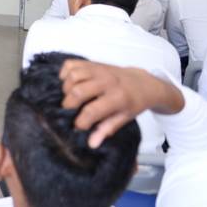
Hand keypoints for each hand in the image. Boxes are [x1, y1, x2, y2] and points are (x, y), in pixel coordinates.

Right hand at [60, 60, 183, 148]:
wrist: (142, 83)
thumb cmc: (132, 103)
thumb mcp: (124, 118)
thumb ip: (106, 129)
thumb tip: (91, 144)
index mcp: (118, 98)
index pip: (91, 111)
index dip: (81, 122)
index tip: (79, 126)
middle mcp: (107, 81)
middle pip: (78, 91)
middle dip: (68, 104)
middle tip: (70, 110)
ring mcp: (98, 69)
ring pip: (73, 76)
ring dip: (66, 88)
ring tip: (69, 96)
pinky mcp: (91, 63)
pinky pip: (71, 64)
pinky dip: (64, 73)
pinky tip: (68, 82)